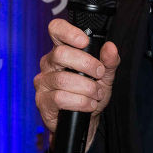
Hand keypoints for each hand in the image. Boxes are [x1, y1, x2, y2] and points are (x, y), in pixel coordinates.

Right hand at [34, 20, 121, 141]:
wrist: (84, 122)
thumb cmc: (91, 95)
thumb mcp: (105, 77)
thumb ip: (109, 62)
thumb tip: (110, 48)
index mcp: (62, 52)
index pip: (56, 30)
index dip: (68, 32)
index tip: (84, 41)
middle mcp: (49, 64)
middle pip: (61, 54)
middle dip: (86, 64)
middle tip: (99, 74)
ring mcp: (43, 83)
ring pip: (63, 79)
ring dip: (86, 88)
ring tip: (96, 94)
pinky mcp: (42, 101)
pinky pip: (60, 98)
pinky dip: (80, 102)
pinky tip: (88, 105)